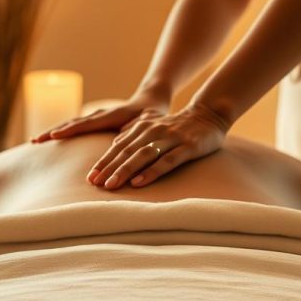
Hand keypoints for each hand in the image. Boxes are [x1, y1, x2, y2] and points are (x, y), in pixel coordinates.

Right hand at [31, 89, 169, 142]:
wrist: (150, 102)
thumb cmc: (150, 114)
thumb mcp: (145, 123)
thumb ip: (134, 130)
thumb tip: (120, 139)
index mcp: (110, 116)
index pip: (85, 124)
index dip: (69, 131)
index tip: (53, 137)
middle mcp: (99, 115)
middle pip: (72, 123)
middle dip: (53, 132)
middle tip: (35, 141)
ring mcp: (95, 117)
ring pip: (70, 124)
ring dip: (53, 132)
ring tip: (35, 141)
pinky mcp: (94, 121)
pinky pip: (75, 126)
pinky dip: (61, 132)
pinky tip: (50, 139)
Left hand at [88, 102, 230, 189]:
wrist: (209, 115)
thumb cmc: (179, 126)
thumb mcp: (154, 126)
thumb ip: (135, 134)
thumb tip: (114, 145)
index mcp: (143, 127)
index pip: (118, 146)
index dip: (104, 161)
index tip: (90, 177)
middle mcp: (153, 131)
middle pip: (127, 151)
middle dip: (109, 168)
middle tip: (95, 183)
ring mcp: (171, 138)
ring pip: (143, 155)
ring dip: (125, 170)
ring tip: (111, 185)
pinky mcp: (187, 147)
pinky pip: (167, 161)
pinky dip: (152, 171)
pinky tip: (139, 182)